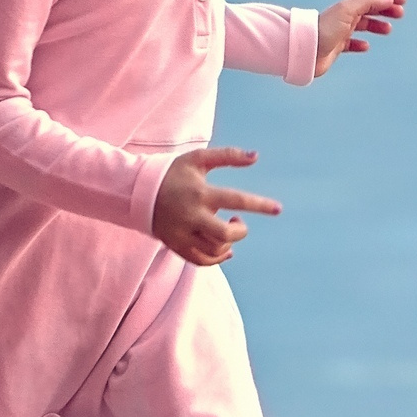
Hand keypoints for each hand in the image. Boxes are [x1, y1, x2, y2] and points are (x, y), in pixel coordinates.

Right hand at [152, 146, 279, 265]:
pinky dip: (217, 258)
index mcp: (200, 193)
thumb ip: (227, 155)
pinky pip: (202, 260)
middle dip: (240, 231)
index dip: (260, 205)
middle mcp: (192, 215)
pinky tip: (225, 249)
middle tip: (238, 221)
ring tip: (227, 230)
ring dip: (228, 242)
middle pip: (225, 233)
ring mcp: (183, 233)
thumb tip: (256, 156)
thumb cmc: (173, 173)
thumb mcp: (198, 159)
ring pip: (214, 249)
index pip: (236, 200)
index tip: (278, 209)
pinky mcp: (176, 246)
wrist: (138, 192)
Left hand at [314, 0, 406, 78]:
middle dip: (385, 9)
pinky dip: (360, 44)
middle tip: (400, 14)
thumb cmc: (325, 29)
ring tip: (388, 30)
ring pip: (362, 24)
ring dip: (376, 24)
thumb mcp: (349, 10)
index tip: (401, 1)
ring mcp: (340, 31)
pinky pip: (350, 43)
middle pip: (368, 7)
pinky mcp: (335, 46)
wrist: (306, 50)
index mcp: (348, 5)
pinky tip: (366, 46)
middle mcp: (344, 16)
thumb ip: (368, 1)